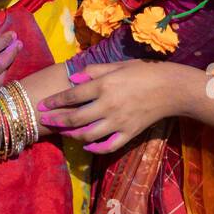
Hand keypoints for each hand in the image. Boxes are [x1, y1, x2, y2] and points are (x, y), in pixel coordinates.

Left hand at [36, 60, 178, 153]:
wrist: (171, 88)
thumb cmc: (144, 71)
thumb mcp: (118, 65)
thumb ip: (93, 71)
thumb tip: (72, 78)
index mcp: (104, 85)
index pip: (72, 96)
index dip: (54, 101)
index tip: (42, 104)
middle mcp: (108, 105)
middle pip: (75, 118)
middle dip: (56, 120)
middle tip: (43, 121)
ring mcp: (118, 122)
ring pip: (88, 135)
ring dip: (72, 134)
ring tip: (62, 131)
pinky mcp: (129, 133)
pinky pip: (108, 146)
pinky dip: (95, 149)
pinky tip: (86, 146)